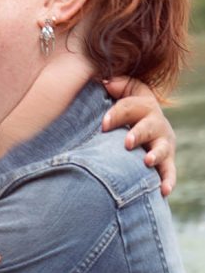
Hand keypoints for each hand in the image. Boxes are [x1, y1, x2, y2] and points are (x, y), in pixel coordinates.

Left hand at [103, 77, 176, 196]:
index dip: (118, 113)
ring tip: (147, 162)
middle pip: (149, 125)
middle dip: (139, 133)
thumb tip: (105, 81)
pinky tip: (163, 191)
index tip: (103, 125)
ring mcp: (163, 143)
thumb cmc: (127, 111)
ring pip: (162, 148)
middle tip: (127, 142)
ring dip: (155, 155)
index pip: (131, 105)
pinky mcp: (166, 162)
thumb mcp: (124, 95)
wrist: (144, 129)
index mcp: (144, 105)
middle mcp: (156, 123)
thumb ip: (117, 86)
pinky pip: (169, 172)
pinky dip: (168, 181)